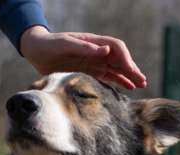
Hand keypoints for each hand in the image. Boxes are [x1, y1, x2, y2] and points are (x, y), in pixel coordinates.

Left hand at [20, 26, 146, 89]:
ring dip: (129, 76)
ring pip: (117, 68)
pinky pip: (108, 76)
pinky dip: (119, 81)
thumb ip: (85, 48)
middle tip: (143, 81)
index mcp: (93, 42)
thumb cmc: (50, 45)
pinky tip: (128, 88)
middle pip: (120, 59)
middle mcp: (97, 51)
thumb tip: (106, 50)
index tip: (131, 71)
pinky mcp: (89, 72)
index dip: (125, 59)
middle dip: (132, 69)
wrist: (37, 51)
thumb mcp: (65, 44)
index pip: (116, 48)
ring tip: (140, 85)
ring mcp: (94, 62)